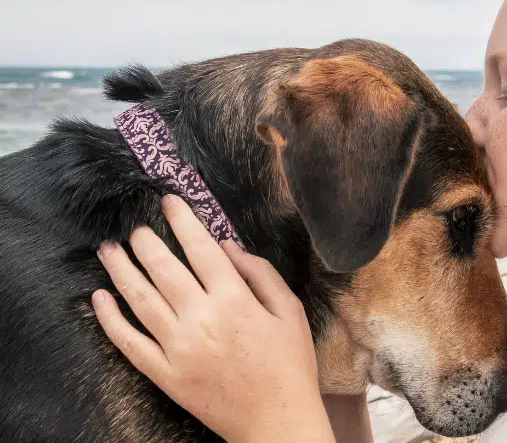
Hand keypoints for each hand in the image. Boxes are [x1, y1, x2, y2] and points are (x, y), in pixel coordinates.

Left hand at [92, 194, 333, 442]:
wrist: (276, 422)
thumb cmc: (290, 365)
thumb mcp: (291, 312)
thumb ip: (261, 275)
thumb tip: (228, 247)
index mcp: (235, 302)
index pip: (201, 250)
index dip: (183, 222)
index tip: (169, 202)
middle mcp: (201, 320)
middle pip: (164, 270)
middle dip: (146, 242)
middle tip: (136, 226)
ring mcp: (178, 349)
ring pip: (139, 300)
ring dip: (120, 271)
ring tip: (108, 249)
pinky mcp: (164, 375)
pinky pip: (129, 343)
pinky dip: (110, 320)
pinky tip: (99, 298)